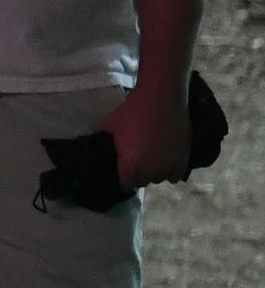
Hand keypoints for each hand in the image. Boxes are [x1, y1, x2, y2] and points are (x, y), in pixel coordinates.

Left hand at [102, 75, 194, 189]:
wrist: (161, 102)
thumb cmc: (132, 113)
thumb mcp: (109, 126)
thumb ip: (106, 141)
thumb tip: (104, 145)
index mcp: (130, 167)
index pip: (125, 185)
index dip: (123, 178)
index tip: (122, 171)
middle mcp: (150, 172)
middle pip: (143, 182)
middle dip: (138, 174)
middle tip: (135, 162)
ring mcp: (168, 167)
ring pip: (159, 179)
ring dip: (154, 173)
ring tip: (151, 160)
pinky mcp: (184, 161)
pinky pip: (176, 176)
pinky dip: (170, 171)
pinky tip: (165, 163)